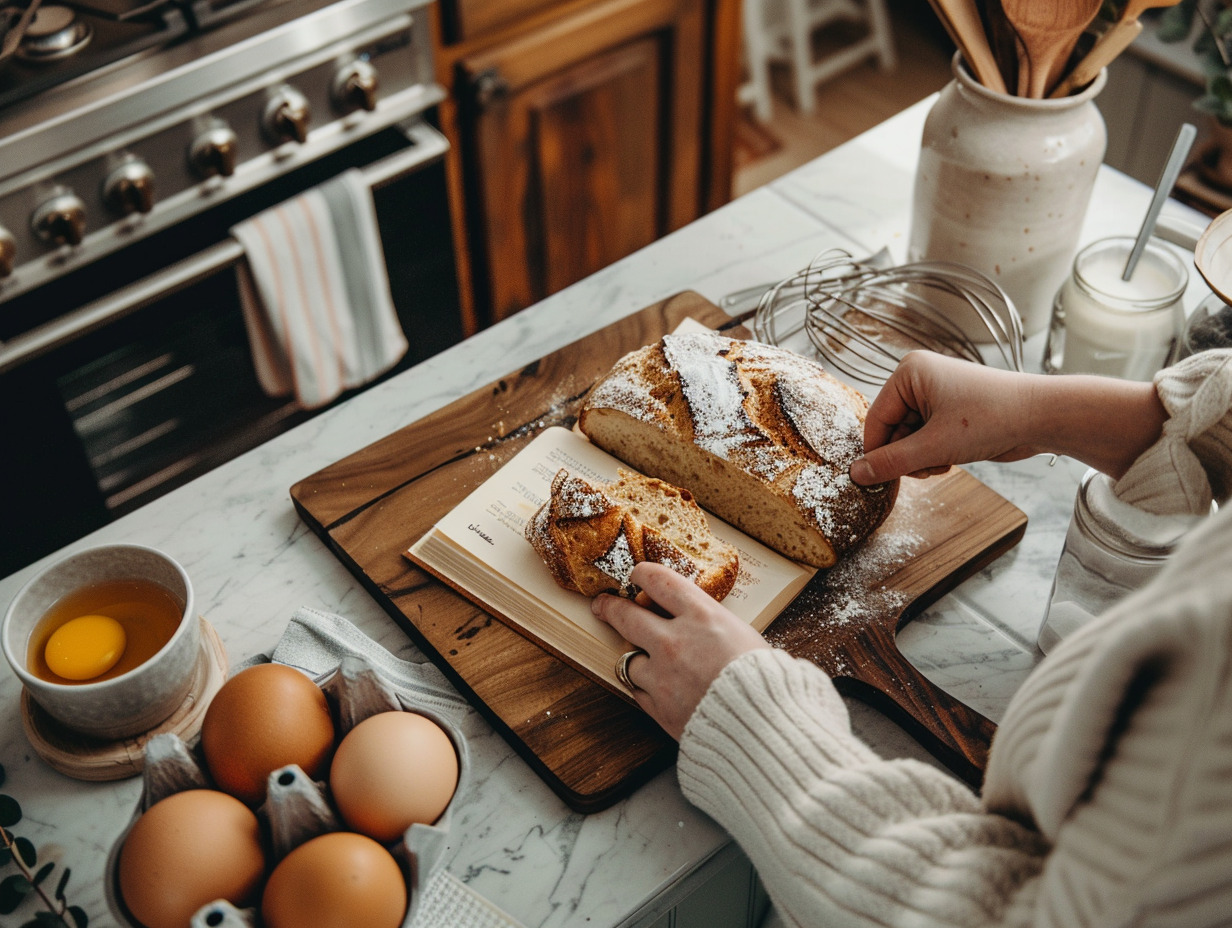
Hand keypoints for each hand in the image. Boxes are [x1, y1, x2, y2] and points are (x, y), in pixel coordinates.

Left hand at [591, 562, 768, 739]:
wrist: (764, 728)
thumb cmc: (764, 680)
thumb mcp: (743, 635)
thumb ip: (710, 623)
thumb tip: (694, 616)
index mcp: (701, 616)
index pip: (658, 580)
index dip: (642, 573)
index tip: (637, 575)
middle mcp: (674, 641)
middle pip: (626, 615)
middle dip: (610, 607)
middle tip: (602, 605)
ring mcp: (662, 675)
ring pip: (628, 658)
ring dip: (636, 657)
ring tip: (644, 658)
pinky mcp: (658, 707)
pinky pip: (638, 691)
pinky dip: (645, 687)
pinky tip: (657, 686)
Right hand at [849, 351, 1041, 484]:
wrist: (1041, 417)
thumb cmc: (991, 418)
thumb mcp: (934, 446)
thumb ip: (891, 462)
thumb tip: (856, 474)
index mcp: (909, 372)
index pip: (875, 420)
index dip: (877, 452)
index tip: (878, 479)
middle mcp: (919, 378)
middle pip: (891, 430)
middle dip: (907, 455)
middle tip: (928, 467)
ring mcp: (935, 394)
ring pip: (908, 438)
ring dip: (921, 458)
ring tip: (943, 462)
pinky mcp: (950, 410)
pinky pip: (925, 438)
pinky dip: (933, 453)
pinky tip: (952, 458)